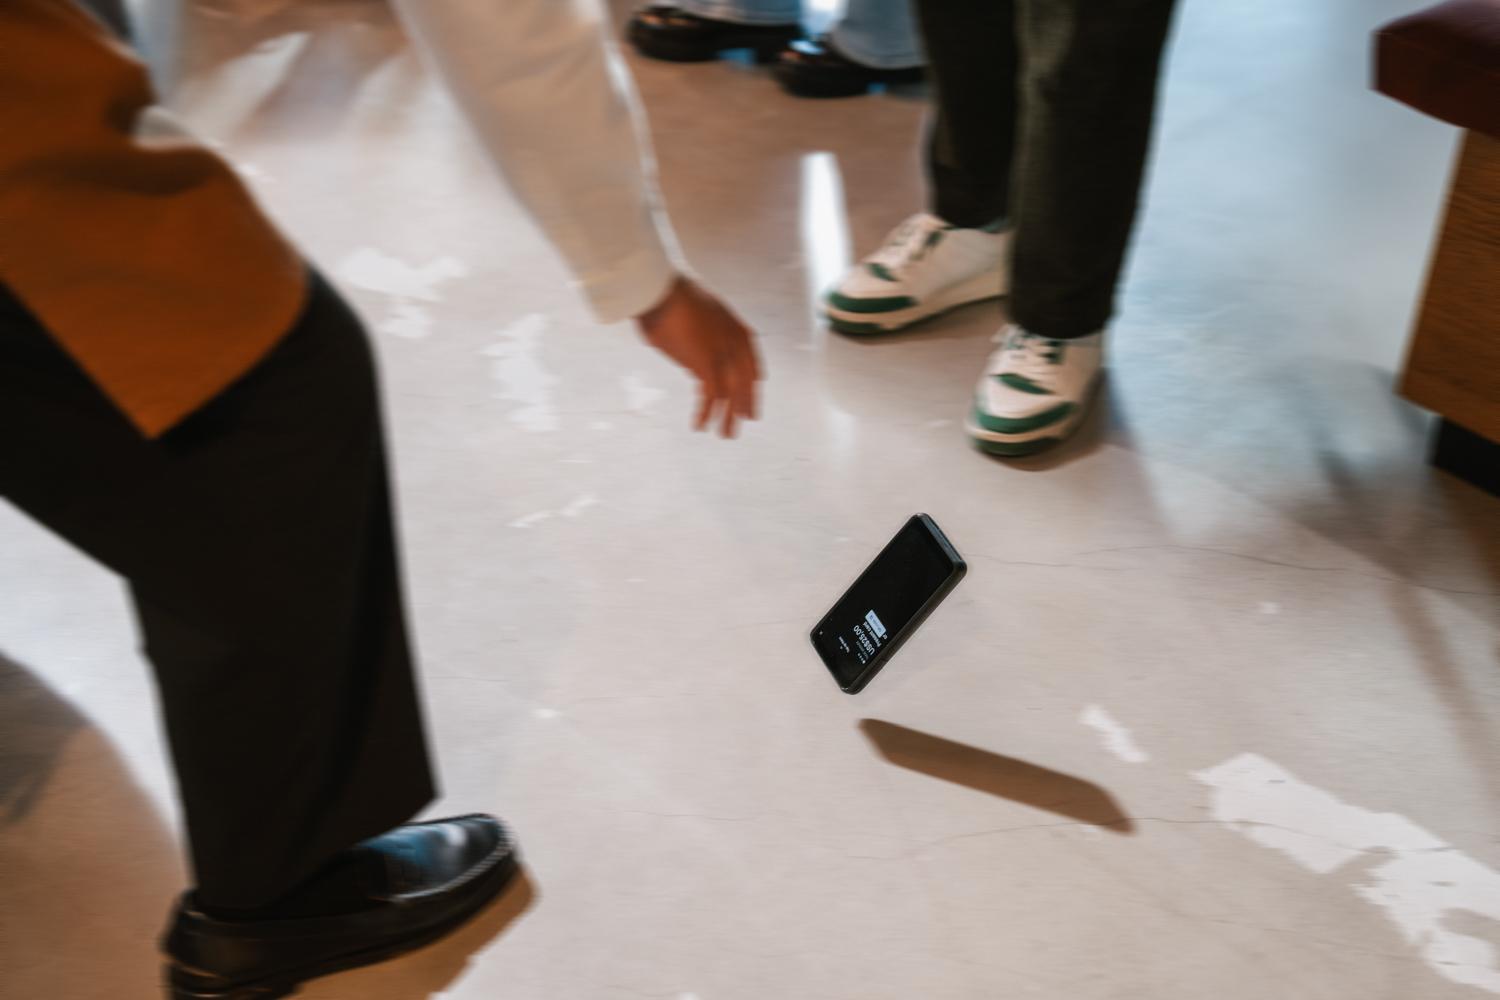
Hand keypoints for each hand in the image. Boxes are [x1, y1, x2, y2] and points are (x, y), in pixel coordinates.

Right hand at [635, 277, 761, 437]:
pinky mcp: (707, 365)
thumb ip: (704, 338)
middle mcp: (734, 341)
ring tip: (726, 434)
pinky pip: (710, 396)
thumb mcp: (699, 315)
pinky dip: (705, 413)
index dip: (753, 379)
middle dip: (746, 403)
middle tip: (745, 420)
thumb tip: (697, 366)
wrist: (660, 291)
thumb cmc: (670, 298)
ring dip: (728, 416)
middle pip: (745, 380)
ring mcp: (723, 353)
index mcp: (734, 326)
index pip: (751, 360)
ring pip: (732, 392)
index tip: (755, 390)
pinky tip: (699, 425)